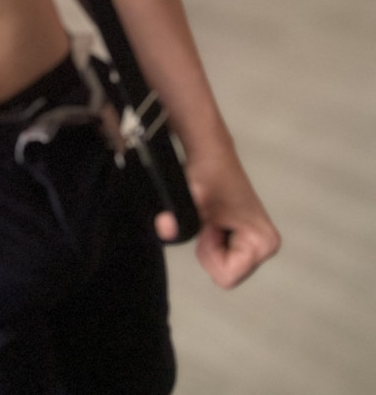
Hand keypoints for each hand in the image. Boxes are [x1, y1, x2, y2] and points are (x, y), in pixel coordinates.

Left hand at [155, 147, 280, 288]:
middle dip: (211, 250)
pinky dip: (214, 243)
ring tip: (213, 218)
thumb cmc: (207, 175)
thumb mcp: (191, 201)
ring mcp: (260, 243)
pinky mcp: (250, 240)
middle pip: (226, 276)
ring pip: (224, 268)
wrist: (211, 155)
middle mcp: (267, 245)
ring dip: (212, 246)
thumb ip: (178, 220)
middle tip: (211, 219)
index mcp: (263, 242)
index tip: (210, 222)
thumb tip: (165, 229)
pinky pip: (224, 258)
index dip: (210, 251)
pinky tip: (215, 221)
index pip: (226, 277)